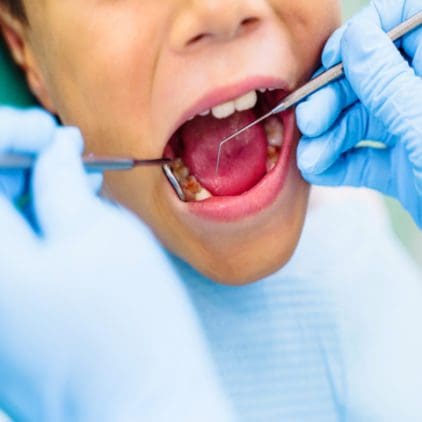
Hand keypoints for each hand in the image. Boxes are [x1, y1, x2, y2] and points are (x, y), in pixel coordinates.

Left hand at [0, 115, 231, 420]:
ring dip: (26, 191)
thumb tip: (53, 148)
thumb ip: (61, 181)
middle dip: (15, 162)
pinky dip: (33, 224)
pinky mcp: (6, 320)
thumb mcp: (102, 234)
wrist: (143, 404)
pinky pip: (10, 255)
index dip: (7, 136)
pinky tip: (69, 214)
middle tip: (64, 151)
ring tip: (76, 180)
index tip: (48, 131)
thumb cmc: (132, 324)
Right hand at [296, 1, 421, 227]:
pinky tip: (319, 172)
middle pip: (370, 77)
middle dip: (333, 100)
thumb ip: (388, 83)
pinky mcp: (402, 165)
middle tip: (308, 122)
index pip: (404, 21)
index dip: (365, 35)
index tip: (333, 59)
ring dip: (328, 139)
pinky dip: (338, 164)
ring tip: (310, 161)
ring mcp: (414, 131)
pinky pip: (364, 157)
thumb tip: (356, 37)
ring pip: (361, 120)